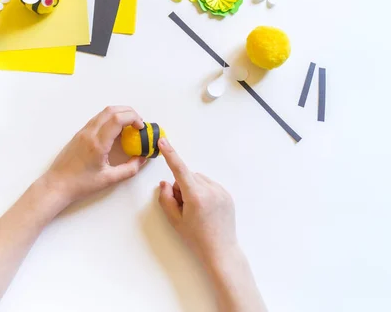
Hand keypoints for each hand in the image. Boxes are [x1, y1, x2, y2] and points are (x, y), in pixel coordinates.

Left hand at [39, 106, 146, 207]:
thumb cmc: (80, 184)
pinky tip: (115, 131)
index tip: (141, 127)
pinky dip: (110, 119)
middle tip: (138, 124)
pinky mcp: (79, 134)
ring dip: (119, 114)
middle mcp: (89, 133)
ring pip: (103, 112)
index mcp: (97, 143)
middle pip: (111, 110)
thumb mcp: (109, 179)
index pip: (117, 119)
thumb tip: (142, 159)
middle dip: (129, 112)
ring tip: (129, 126)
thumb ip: (129, 169)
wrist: (57, 184)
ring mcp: (83, 132)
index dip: (133, 118)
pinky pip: (97, 119)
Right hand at [157, 137, 237, 261]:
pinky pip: (209, 185)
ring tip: (195, 210)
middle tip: (183, 207)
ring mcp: (221, 191)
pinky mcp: (227, 195)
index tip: (163, 140)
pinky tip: (205, 209)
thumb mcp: (174, 220)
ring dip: (192, 188)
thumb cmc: (195, 238)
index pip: (179, 169)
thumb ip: (165, 198)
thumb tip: (166, 183)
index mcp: (196, 196)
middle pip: (188, 176)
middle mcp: (210, 190)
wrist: (220, 251)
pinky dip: (203, 192)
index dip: (170, 154)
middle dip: (181, 187)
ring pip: (198, 179)